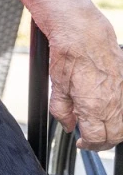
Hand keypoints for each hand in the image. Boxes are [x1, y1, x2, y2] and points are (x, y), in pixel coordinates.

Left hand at [48, 16, 122, 149]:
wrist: (83, 30)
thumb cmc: (68, 53)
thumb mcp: (57, 85)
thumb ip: (62, 110)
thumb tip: (68, 125)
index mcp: (94, 106)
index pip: (97, 138)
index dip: (88, 144)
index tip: (81, 142)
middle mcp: (113, 102)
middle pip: (115, 136)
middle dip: (102, 142)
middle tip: (90, 139)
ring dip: (114, 131)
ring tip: (100, 127)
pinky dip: (120, 115)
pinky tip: (108, 111)